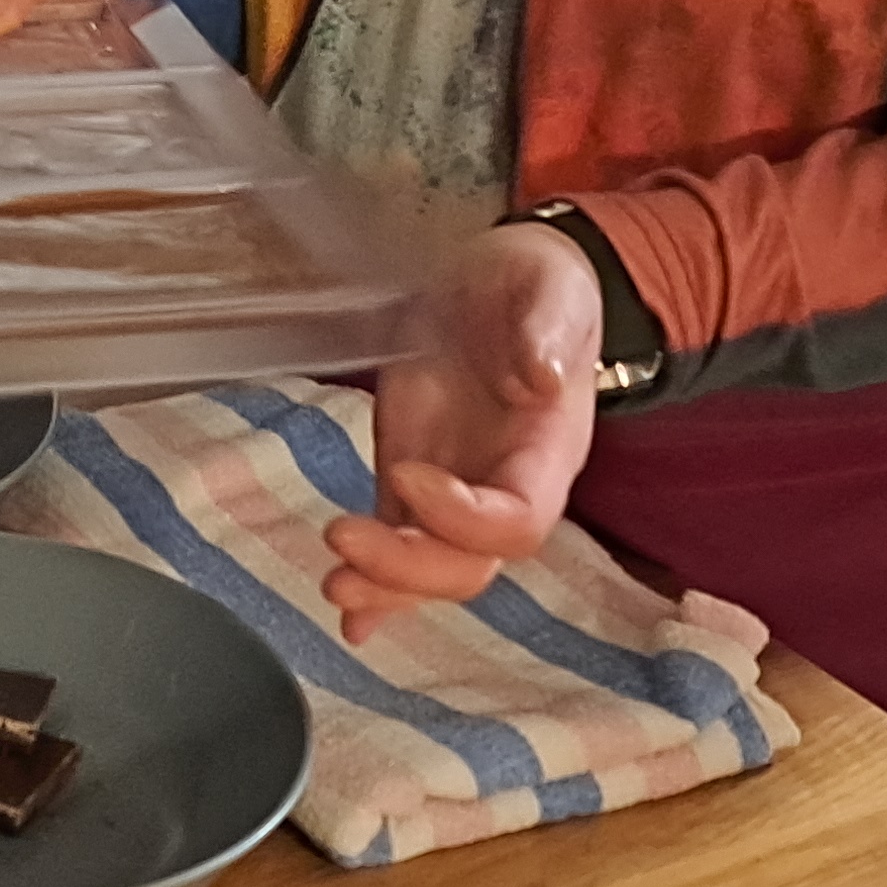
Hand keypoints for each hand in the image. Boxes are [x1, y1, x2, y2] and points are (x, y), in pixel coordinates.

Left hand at [319, 223, 608, 644]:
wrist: (506, 281)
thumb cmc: (537, 286)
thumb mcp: (550, 288)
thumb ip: (548, 328)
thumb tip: (542, 376)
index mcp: (548, 451)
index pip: (518, 520)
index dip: (464, 517)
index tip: (407, 473)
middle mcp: (507, 486)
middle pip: (470, 563)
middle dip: (408, 566)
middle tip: (344, 537)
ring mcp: (459, 490)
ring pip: (434, 568)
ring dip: (385, 585)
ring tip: (336, 582)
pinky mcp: (415, 479)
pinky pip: (400, 542)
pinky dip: (375, 581)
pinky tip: (347, 605)